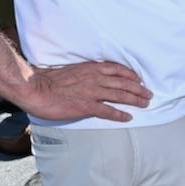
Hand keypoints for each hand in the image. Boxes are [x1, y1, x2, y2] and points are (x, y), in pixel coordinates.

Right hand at [17, 61, 151, 122]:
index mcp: (91, 68)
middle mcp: (95, 78)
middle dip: (138, 88)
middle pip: (124, 83)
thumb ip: (84, 73)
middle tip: (149, 94)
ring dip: (135, 100)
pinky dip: (120, 114)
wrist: (35, 88)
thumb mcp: (71, 70)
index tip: (139, 79)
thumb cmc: (48, 79)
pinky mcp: (86, 106)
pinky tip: (129, 117)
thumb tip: (90, 77)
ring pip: (120, 95)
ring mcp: (92, 92)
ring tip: (145, 104)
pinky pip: (108, 110)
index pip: (117, 69)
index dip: (131, 75)